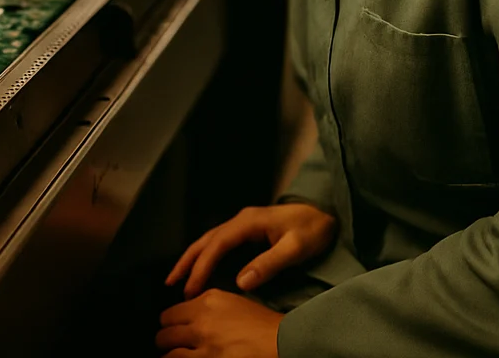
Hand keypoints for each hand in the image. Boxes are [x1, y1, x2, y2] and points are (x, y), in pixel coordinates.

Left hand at [156, 289, 283, 357]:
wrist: (281, 341)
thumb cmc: (264, 324)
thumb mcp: (233, 303)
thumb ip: (208, 306)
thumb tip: (189, 315)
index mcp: (207, 301)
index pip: (170, 313)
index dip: (170, 324)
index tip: (172, 329)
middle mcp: (201, 321)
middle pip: (165, 333)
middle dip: (165, 340)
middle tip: (170, 345)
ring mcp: (204, 345)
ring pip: (169, 353)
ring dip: (170, 355)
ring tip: (173, 357)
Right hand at [165, 203, 336, 298]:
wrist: (327, 213)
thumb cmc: (313, 230)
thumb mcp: (295, 248)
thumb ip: (269, 263)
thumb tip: (241, 282)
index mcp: (249, 222)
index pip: (217, 244)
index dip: (202, 266)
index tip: (191, 287)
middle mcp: (241, 220)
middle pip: (206, 240)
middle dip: (187, 261)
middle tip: (171, 282)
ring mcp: (243, 224)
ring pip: (210, 240)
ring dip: (193, 257)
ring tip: (178, 277)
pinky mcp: (248, 231)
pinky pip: (219, 243)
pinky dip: (205, 254)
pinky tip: (200, 266)